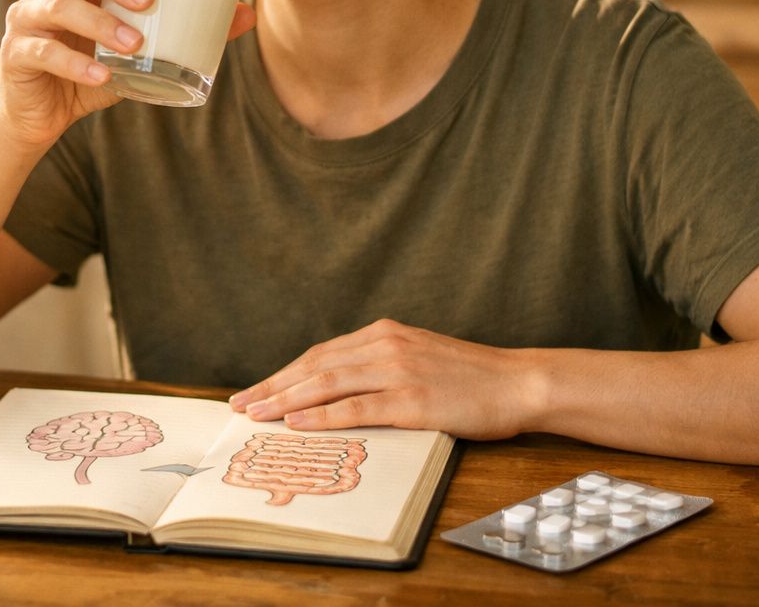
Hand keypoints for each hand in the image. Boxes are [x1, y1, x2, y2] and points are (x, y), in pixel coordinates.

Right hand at [0, 0, 255, 149]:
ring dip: (101, 24)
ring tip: (135, 45)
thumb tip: (246, 14)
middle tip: (151, 1)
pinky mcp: (16, 55)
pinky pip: (43, 52)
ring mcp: (26, 20)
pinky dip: (76, 65)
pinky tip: (102, 77)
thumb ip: (184, 30)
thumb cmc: (93, 70)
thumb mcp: (140, 50)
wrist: (41, 117)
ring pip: (59, 6)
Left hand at [228, 319, 536, 439]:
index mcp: (384, 333)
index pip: (320, 354)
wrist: (519, 382)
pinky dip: (322, 415)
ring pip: (328, 383)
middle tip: (240, 405)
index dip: (284, 374)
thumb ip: (380, 367)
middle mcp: (385, 345)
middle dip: (273, 387)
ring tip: (256, 415)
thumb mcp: (418, 359)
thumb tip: (338, 392)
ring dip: (286, 400)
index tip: (256, 391)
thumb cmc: (470, 379)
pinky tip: (297, 425)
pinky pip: (357, 407)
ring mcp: (399, 370)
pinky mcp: (413, 398)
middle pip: (315, 365)